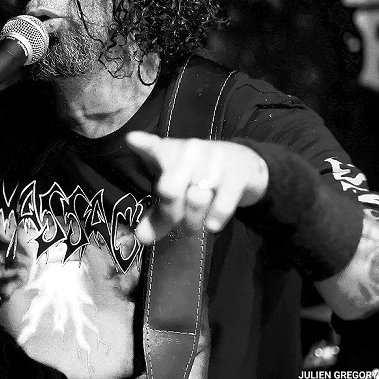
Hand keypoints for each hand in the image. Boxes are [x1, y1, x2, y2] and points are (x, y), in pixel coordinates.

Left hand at [125, 131, 268, 243]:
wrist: (246, 165)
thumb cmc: (201, 177)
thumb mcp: (177, 190)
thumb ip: (158, 214)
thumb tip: (141, 238)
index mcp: (170, 152)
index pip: (153, 146)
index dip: (143, 144)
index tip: (132, 140)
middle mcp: (190, 151)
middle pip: (170, 188)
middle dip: (170, 214)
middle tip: (176, 225)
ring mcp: (215, 160)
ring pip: (195, 198)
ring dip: (192, 221)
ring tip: (192, 228)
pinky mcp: (237, 174)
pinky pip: (223, 202)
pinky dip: (216, 217)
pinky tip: (212, 226)